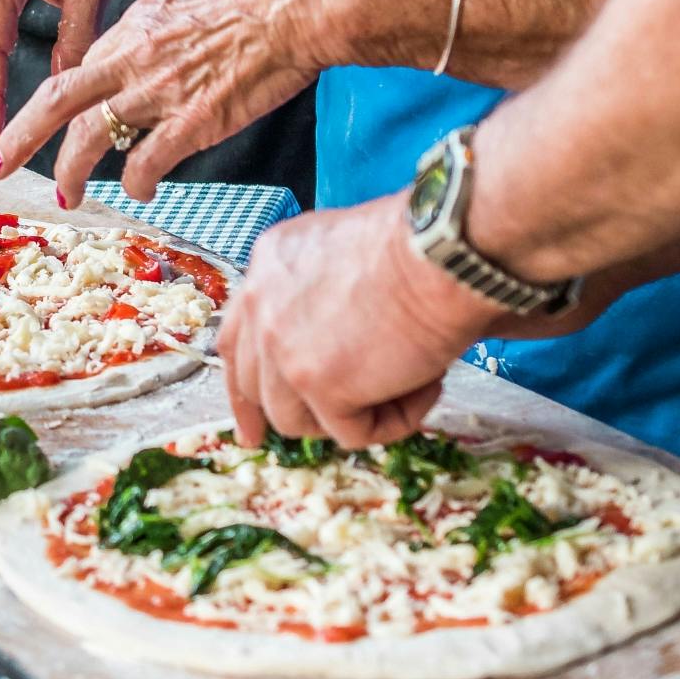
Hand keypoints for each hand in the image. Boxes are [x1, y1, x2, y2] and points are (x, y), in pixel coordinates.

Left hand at [0, 0, 335, 204]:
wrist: (298, 3)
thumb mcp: (185, 7)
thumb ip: (154, 38)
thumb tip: (139, 60)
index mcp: (130, 29)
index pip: (74, 71)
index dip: (47, 104)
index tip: (34, 124)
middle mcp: (131, 59)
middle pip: (55, 101)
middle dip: (20, 137)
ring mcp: (157, 92)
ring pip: (89, 139)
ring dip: (69, 173)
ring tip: (65, 196)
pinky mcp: (191, 122)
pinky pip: (144, 163)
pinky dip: (134, 183)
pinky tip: (139, 191)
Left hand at [216, 196, 501, 448]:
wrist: (442, 251)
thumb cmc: (417, 244)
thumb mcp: (341, 252)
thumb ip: (316, 294)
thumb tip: (330, 343)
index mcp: (266, 269)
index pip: (237, 342)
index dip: (246, 387)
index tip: (251, 423)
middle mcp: (261, 307)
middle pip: (255, 387)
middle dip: (292, 415)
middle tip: (336, 424)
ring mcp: (283, 350)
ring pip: (297, 419)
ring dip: (352, 413)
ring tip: (407, 382)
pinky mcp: (318, 385)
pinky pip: (352, 433)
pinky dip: (395, 421)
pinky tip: (426, 386)